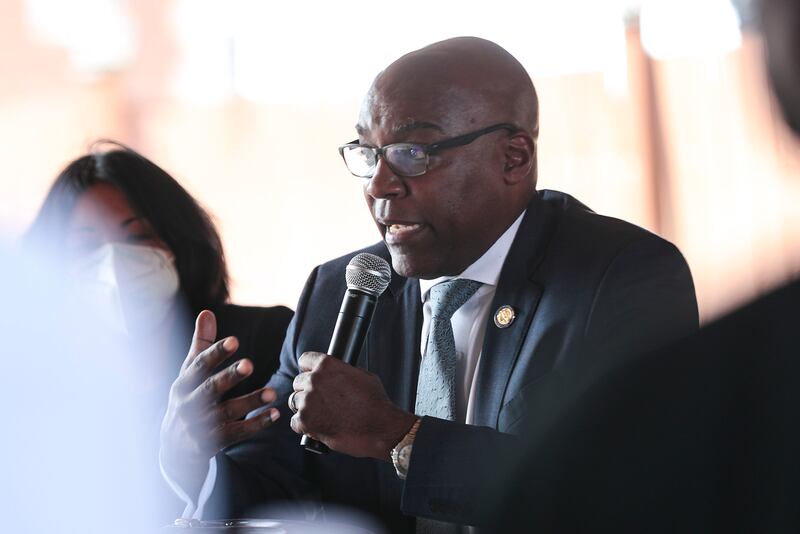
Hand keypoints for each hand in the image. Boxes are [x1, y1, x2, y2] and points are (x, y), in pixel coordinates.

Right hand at [160, 310, 279, 496]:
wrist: (173, 447)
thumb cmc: (188, 397)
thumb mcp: (190, 372)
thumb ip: (201, 343)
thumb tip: (206, 312)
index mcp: (184, 382)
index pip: (200, 365)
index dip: (216, 352)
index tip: (235, 340)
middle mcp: (189, 403)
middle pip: (210, 388)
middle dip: (230, 376)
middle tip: (251, 364)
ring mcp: (200, 425)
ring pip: (226, 412)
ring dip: (250, 402)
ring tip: (272, 392)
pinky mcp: (213, 442)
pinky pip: (236, 433)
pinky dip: (255, 424)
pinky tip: (274, 414)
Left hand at [290, 352, 417, 459]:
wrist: (380, 428)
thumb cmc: (375, 403)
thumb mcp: (362, 376)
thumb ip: (341, 371)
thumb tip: (334, 373)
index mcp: (327, 365)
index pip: (305, 360)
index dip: (309, 369)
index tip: (311, 376)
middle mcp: (315, 380)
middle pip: (298, 382)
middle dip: (308, 391)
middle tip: (321, 401)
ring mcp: (308, 401)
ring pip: (295, 401)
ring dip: (306, 408)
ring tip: (323, 415)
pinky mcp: (305, 422)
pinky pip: (295, 422)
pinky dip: (305, 426)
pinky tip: (320, 426)